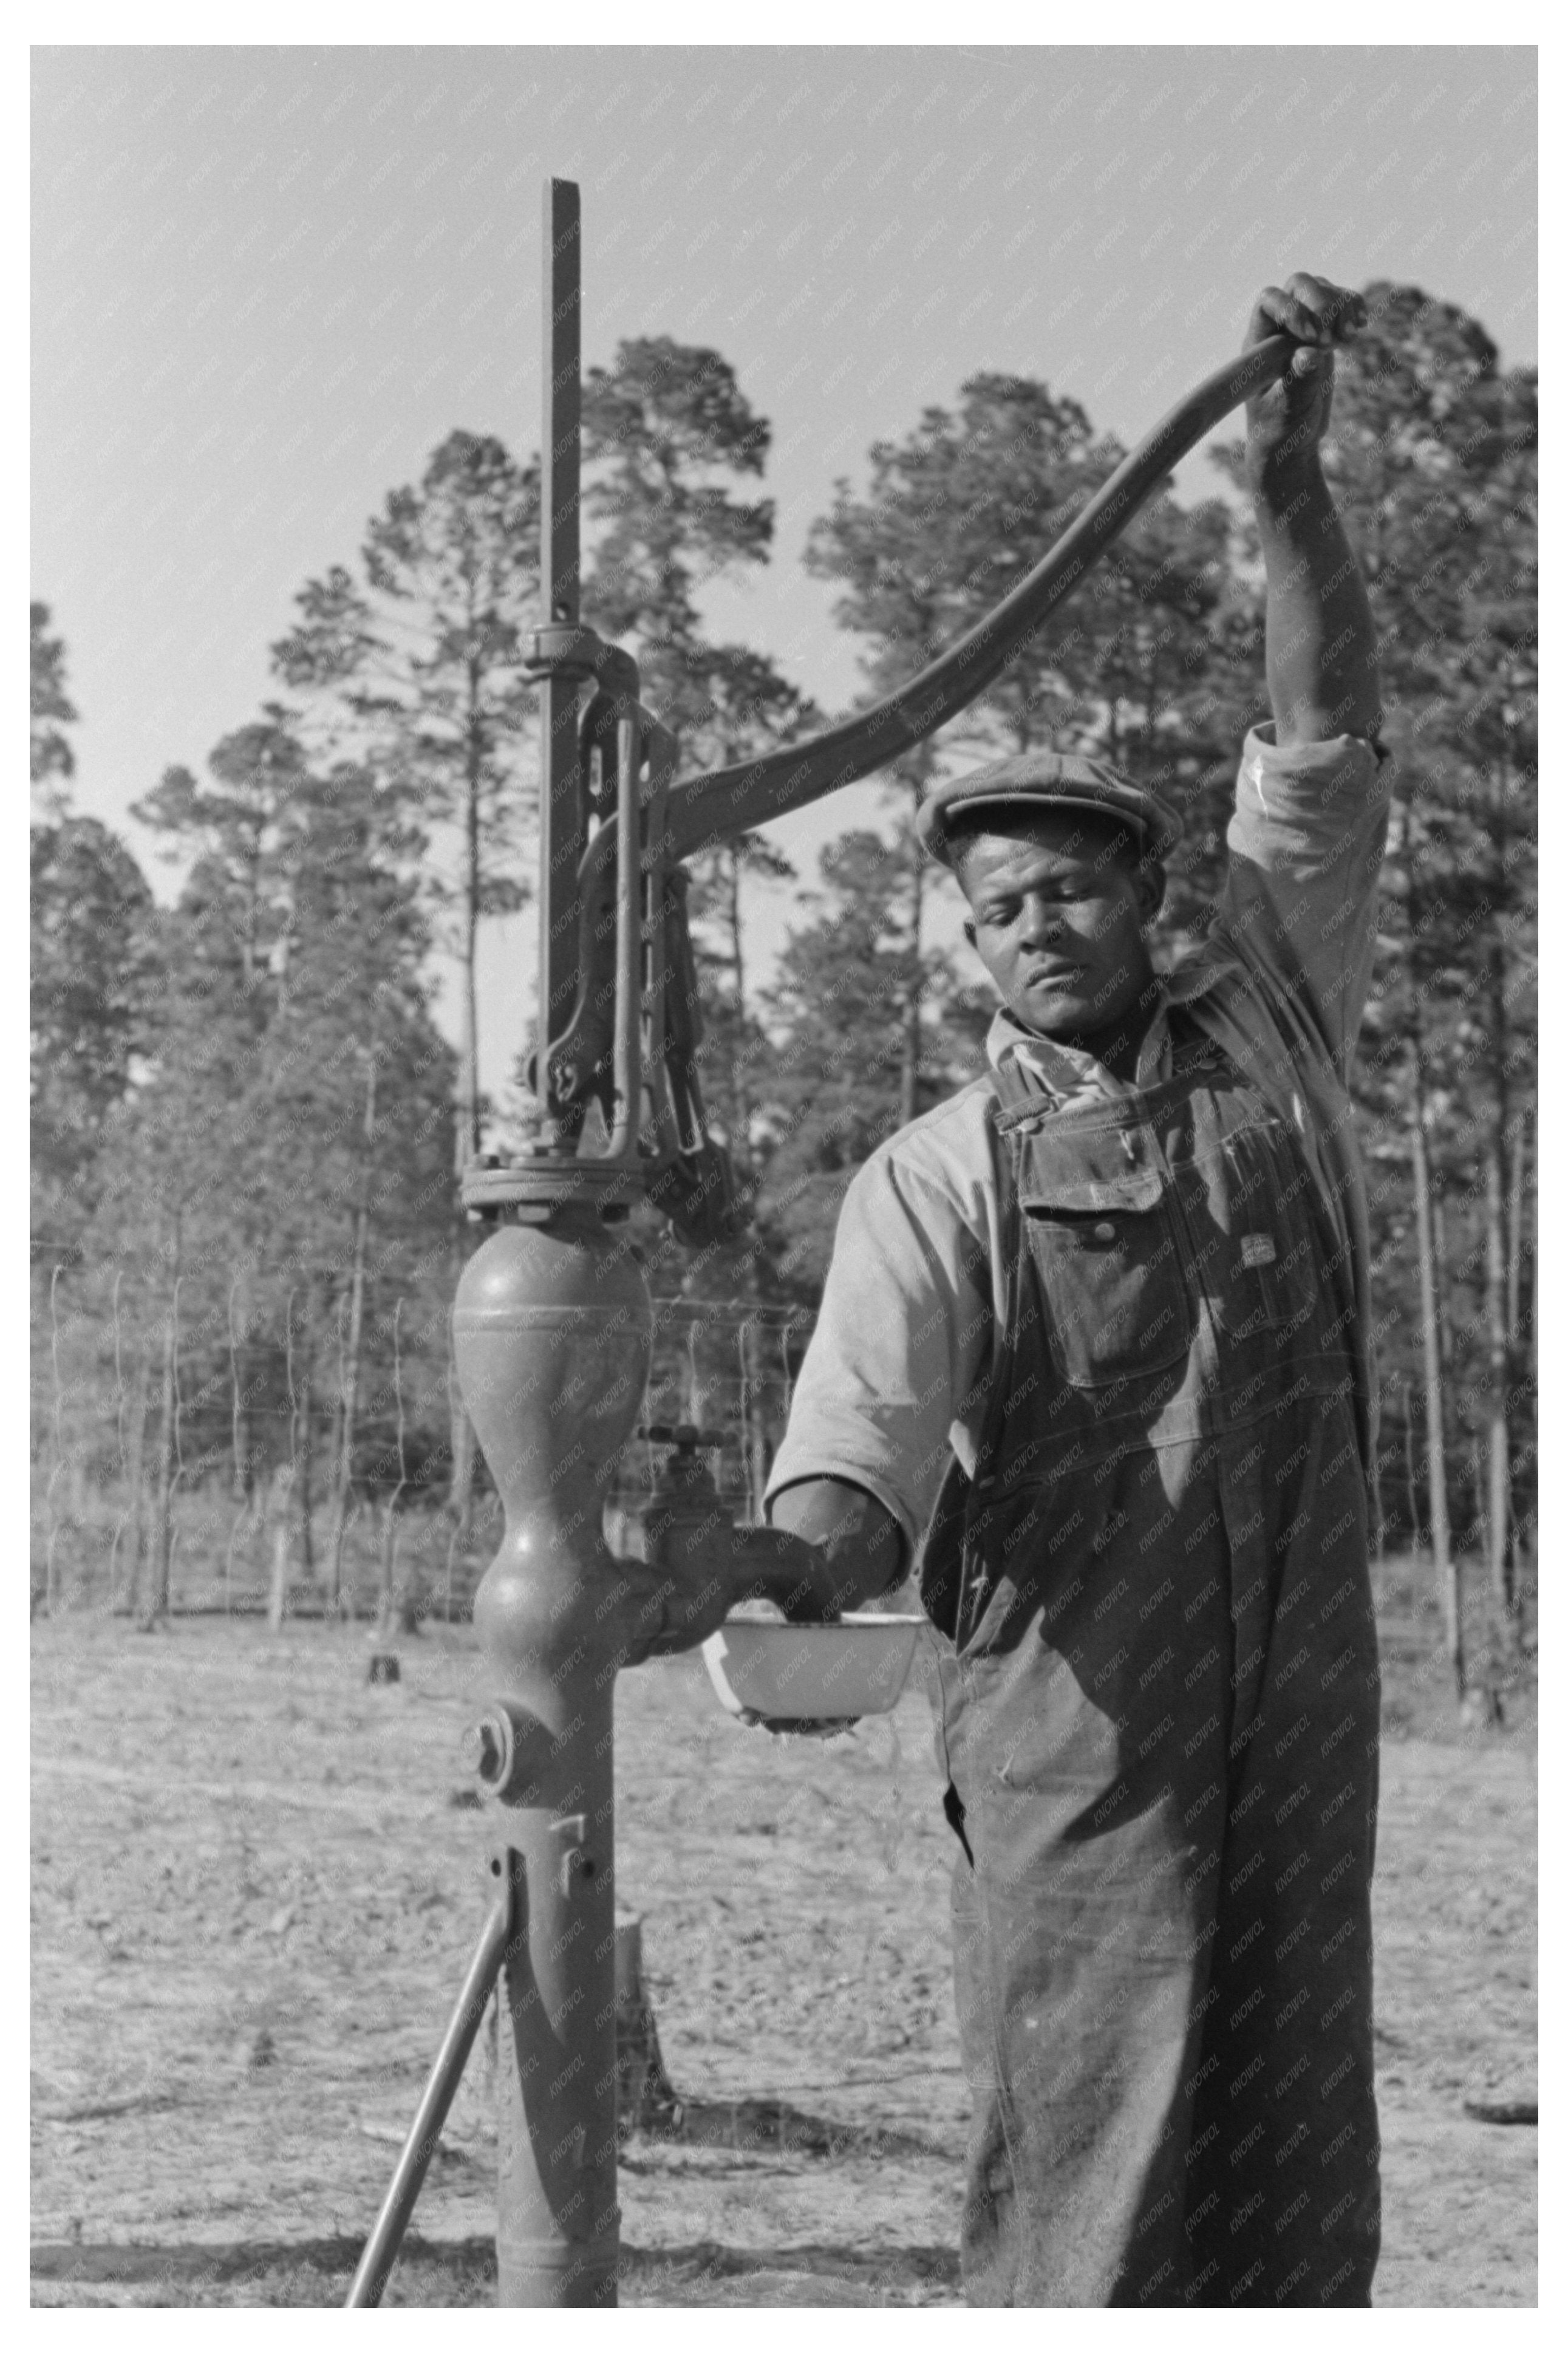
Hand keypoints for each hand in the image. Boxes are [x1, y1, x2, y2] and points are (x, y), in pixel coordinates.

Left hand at [1244, 272, 1367, 485]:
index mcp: (1258, 345)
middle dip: (1322, 302)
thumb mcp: (1288, 414)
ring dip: (1342, 305)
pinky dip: (1354, 308)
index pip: (1268, 302)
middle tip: (1335, 339)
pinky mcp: (1326, 332)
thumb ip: (1298, 385)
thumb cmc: (1280, 431)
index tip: (1313, 336)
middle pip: (1298, 286)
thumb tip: (1308, 355)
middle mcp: (1279, 328)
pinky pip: (1341, 303)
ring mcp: (1304, 326)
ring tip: (1351, 337)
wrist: (1293, 441)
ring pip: (1322, 290)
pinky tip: (1361, 327)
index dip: (1291, 308)